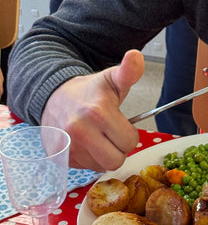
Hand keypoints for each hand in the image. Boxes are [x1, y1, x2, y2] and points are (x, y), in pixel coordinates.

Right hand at [41, 49, 144, 171]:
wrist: (53, 96)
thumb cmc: (90, 91)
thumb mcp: (111, 79)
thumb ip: (129, 71)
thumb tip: (136, 56)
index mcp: (98, 112)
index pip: (129, 141)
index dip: (130, 135)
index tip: (122, 125)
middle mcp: (80, 131)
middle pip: (116, 160)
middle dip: (118, 149)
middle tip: (112, 135)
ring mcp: (68, 146)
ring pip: (100, 167)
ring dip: (103, 155)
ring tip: (98, 137)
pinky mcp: (59, 157)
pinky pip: (85, 168)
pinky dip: (88, 159)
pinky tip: (85, 143)